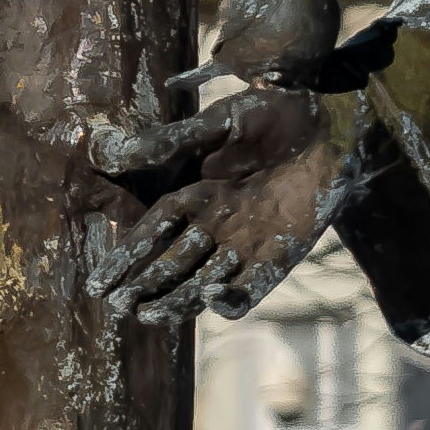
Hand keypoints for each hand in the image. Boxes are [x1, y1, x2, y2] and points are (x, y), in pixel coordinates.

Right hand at [92, 85, 357, 322]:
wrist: (332, 125)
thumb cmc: (277, 114)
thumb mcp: (220, 123)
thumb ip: (174, 139)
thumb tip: (119, 152)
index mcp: (197, 196)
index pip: (151, 234)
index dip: (125, 258)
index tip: (97, 283)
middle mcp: (217, 226)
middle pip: (172, 265)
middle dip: (143, 286)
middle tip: (118, 307)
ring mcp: (247, 244)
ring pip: (203, 285)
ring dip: (177, 302)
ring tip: (148, 315)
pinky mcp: (278, 257)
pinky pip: (250, 289)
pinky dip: (230, 299)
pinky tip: (210, 297)